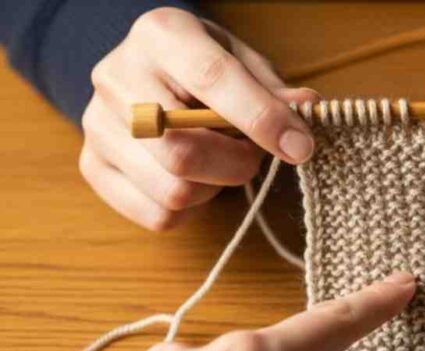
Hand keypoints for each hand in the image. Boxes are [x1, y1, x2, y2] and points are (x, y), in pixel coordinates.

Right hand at [80, 7, 318, 229]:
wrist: (147, 73)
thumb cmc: (206, 67)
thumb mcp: (243, 61)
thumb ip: (273, 90)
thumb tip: (307, 109)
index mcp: (161, 35)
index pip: (211, 78)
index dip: (261, 119)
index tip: (299, 147)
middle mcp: (117, 75)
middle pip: (181, 151)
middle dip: (236, 165)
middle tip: (253, 155)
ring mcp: (96, 124)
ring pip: (172, 191)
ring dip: (214, 189)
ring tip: (219, 162)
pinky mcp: (92, 165)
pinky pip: (157, 216)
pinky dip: (192, 210)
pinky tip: (196, 181)